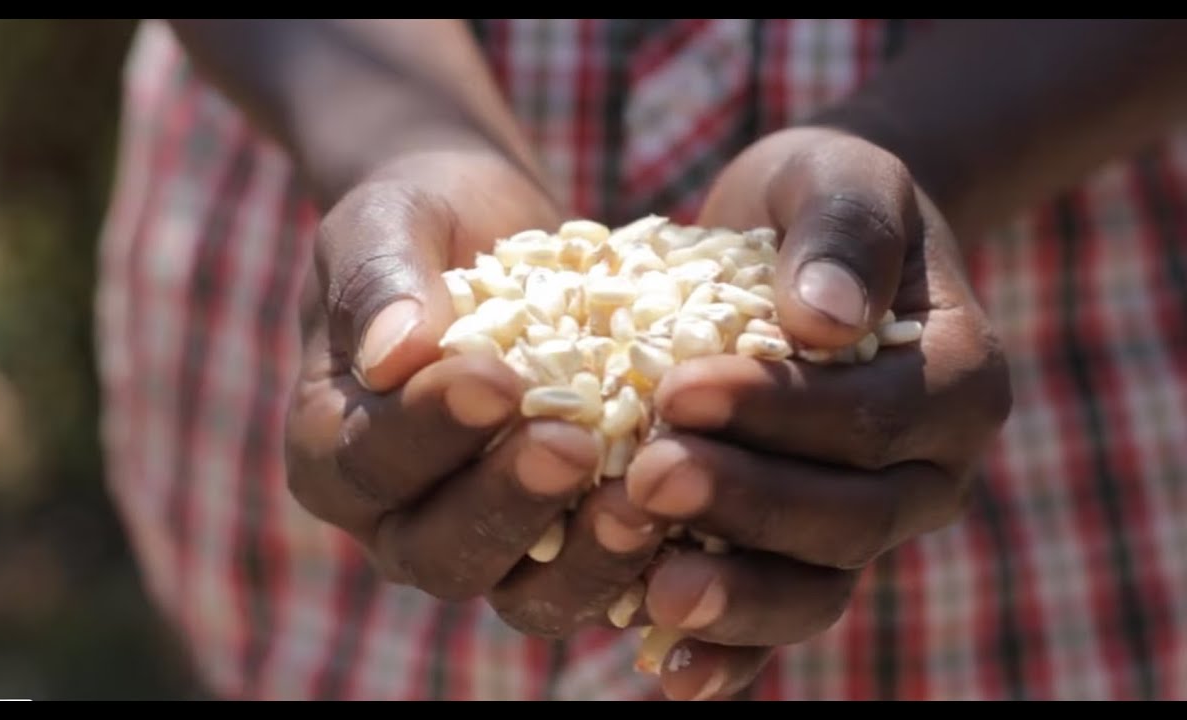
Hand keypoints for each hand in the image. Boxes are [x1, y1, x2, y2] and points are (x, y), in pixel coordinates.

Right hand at [283, 147, 667, 637]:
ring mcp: (487, 544)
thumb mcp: (387, 223)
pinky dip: (643, 564)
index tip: (493, 378)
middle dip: (507, 502)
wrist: (490, 234)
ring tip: (641, 499)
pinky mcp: (564, 545)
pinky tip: (695, 518)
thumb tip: (391, 354)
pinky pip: (600, 580)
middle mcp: (400, 519)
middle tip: (571, 445)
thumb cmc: (422, 221)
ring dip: (583, 557)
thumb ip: (378, 279)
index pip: (370, 461)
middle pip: (440, 550)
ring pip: (524, 591)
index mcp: (333, 452)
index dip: (429, 430)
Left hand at [624, 127, 1012, 699]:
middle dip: (746, 504)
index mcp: (957, 383)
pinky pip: (782, 614)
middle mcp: (929, 471)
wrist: (805, 247)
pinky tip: (669, 671)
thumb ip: (842, 233)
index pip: (871, 416)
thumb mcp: (839, 178)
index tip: (676, 391)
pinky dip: (734, 653)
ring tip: (654, 595)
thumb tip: (825, 320)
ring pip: (820, 586)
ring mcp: (872, 524)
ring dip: (739, 597)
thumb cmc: (822, 201)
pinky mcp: (809, 554)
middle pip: (848, 517)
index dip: (776, 412)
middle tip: (645, 480)